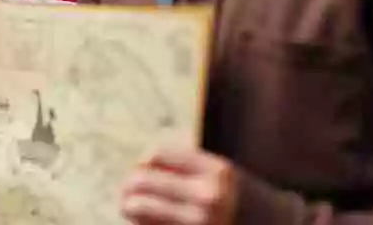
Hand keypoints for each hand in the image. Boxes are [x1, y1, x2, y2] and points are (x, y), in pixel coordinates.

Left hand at [121, 148, 238, 224]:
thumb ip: (190, 166)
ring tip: (129, 208)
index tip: (143, 170)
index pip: (158, 154)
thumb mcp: (225, 177)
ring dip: (129, 206)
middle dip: (129, 186)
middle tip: (127, 192)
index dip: (144, 162)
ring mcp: (200, 222)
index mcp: (217, 171)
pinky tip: (145, 224)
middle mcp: (209, 196)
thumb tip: (142, 164)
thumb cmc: (245, 204)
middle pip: (142, 180)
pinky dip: (142, 224)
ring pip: (139, 206)